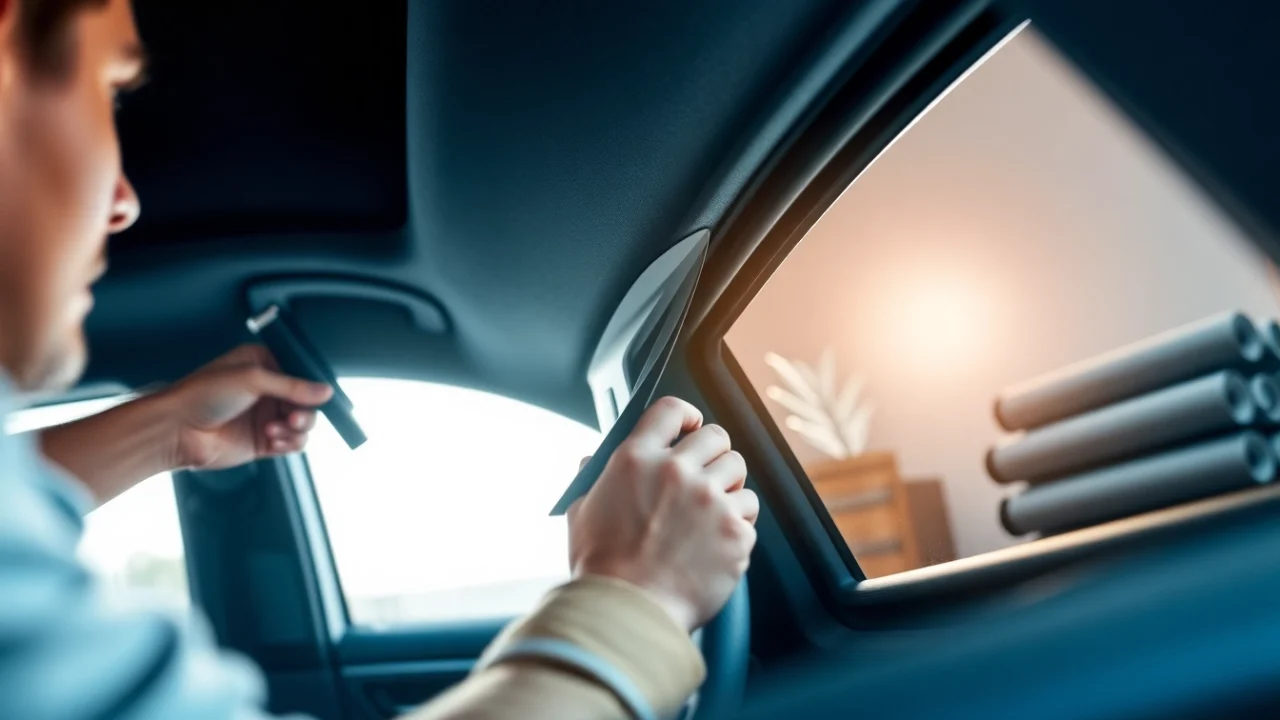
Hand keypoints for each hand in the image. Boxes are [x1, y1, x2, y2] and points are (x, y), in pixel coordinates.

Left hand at [162, 344, 333, 469]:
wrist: (176, 430)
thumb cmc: (203, 394)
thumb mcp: (252, 379)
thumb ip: (293, 385)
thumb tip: (326, 391)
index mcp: (263, 364)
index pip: (301, 371)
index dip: (314, 384)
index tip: (322, 395)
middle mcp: (267, 390)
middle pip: (307, 400)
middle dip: (306, 410)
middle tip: (294, 417)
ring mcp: (265, 416)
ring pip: (303, 424)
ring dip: (297, 428)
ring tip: (277, 429)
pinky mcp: (263, 441)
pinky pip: (292, 443)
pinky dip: (290, 443)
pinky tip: (274, 440)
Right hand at [567, 397, 758, 631]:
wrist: (627, 615)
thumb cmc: (601, 568)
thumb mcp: (582, 513)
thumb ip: (593, 479)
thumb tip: (592, 460)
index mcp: (636, 459)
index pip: (671, 410)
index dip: (687, 416)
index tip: (691, 428)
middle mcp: (677, 472)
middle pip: (717, 437)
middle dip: (713, 454)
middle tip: (705, 476)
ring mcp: (710, 501)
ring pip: (738, 472)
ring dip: (727, 489)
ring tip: (709, 515)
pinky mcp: (735, 532)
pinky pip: (749, 514)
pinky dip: (736, 527)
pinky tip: (714, 545)